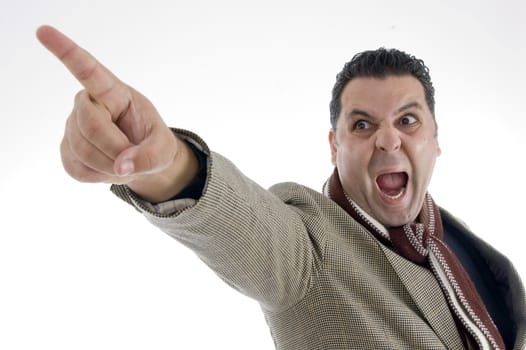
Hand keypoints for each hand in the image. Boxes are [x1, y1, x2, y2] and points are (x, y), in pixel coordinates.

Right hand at [37, 25, 197, 201]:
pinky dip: (100, 176)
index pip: (88, 70)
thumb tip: (122, 167)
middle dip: (116, 149)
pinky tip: (109, 168)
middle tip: (133, 159)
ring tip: (124, 163)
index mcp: (113, 92)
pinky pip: (79, 169)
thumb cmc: (153, 144)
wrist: (141, 161)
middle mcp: (88, 104)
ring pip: (83, 150)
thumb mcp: (164, 149)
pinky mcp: (67, 150)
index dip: (67, 52)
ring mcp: (73, 127)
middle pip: (91, 126)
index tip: (45, 32)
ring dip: (109, 166)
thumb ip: (150, 156)